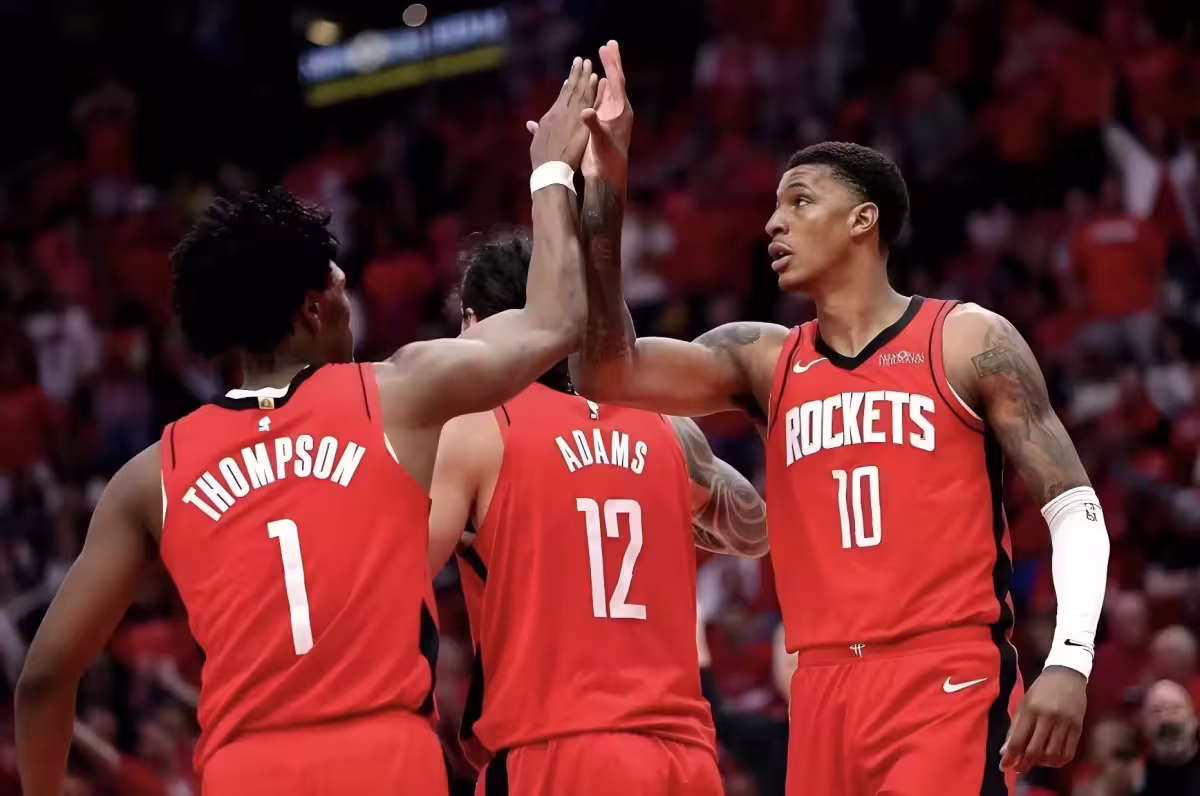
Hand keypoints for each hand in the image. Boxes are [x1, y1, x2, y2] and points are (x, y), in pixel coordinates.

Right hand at [529, 57, 597, 170]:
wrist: (550, 171)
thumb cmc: (542, 160)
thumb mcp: (538, 141)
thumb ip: (537, 130)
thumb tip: (531, 124)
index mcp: (551, 116)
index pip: (563, 95)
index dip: (568, 83)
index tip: (572, 73)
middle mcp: (561, 113)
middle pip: (572, 89)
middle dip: (578, 74)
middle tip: (583, 60)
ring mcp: (572, 117)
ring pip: (581, 92)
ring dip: (586, 77)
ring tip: (590, 64)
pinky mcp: (582, 123)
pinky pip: (590, 103)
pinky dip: (593, 90)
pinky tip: (598, 80)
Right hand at [581, 40, 632, 178]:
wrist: (608, 175)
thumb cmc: (605, 159)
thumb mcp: (598, 141)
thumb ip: (592, 124)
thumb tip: (585, 111)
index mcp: (620, 112)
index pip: (616, 82)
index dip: (610, 65)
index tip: (605, 49)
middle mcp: (619, 111)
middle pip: (616, 80)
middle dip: (612, 62)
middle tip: (609, 43)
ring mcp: (612, 115)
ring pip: (610, 88)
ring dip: (607, 71)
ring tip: (604, 55)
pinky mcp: (606, 122)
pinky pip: (604, 99)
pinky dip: (600, 87)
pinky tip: (598, 80)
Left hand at [1000, 666, 1086, 771]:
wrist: (1066, 675)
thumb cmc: (1041, 690)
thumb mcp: (1024, 703)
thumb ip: (1015, 727)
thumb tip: (1005, 751)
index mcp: (1031, 709)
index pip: (1018, 739)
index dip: (1010, 756)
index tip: (1004, 766)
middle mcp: (1048, 717)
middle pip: (1035, 750)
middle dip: (1024, 764)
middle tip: (1018, 769)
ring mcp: (1065, 723)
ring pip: (1052, 754)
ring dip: (1041, 763)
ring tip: (1035, 762)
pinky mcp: (1078, 728)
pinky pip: (1068, 753)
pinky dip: (1058, 761)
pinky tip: (1050, 760)